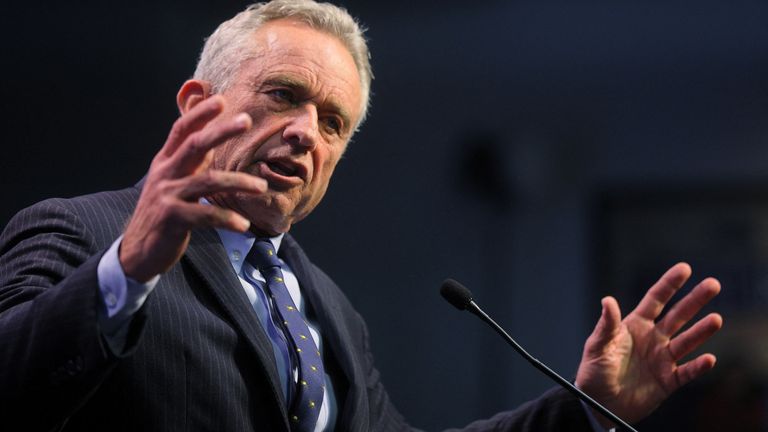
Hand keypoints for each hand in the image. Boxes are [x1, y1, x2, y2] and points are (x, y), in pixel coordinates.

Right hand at [120, 95, 266, 281]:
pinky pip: (206, 215)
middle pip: (194, 145)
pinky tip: (244, 225)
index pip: (181, 130)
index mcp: (165, 162)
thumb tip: (209, 134)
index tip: (220, 99)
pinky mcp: (172, 218)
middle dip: (221, 131)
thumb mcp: (172, 181)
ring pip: (207, 181)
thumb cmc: (164, 213)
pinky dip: (227, 219)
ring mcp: (167, 195)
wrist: (138, 251)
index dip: (199, 114)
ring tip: (262, 187)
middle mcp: (165, 174)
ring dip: (238, 183)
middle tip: (246, 120)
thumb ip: (190, 161)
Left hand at [574, 262, 722, 425]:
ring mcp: (662, 359)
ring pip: (687, 342)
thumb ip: (606, 325)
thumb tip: (608, 300)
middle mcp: (653, 339)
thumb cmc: (594, 371)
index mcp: (635, 326)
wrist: (598, 404)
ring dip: (701, 331)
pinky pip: (687, 372)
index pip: (656, 300)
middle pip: (678, 316)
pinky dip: (698, 367)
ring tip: (716, 319)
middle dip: (695, 300)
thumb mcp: (597, 346)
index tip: (684, 268)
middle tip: (713, 284)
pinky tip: (709, 359)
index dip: (669, 284)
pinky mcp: (668, 381)